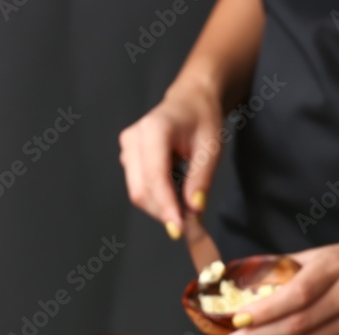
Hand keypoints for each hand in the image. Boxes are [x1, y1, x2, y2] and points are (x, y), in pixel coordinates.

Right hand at [118, 84, 223, 236]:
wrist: (191, 100)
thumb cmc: (202, 118)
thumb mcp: (211, 148)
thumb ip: (201, 180)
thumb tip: (193, 210)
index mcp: (154, 130)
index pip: (155, 178)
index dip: (166, 207)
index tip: (180, 229)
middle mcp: (133, 139)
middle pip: (141, 191)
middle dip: (165, 212)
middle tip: (192, 223)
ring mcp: (127, 149)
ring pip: (139, 193)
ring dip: (162, 207)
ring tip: (188, 204)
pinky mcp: (129, 159)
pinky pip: (140, 188)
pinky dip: (159, 199)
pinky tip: (177, 194)